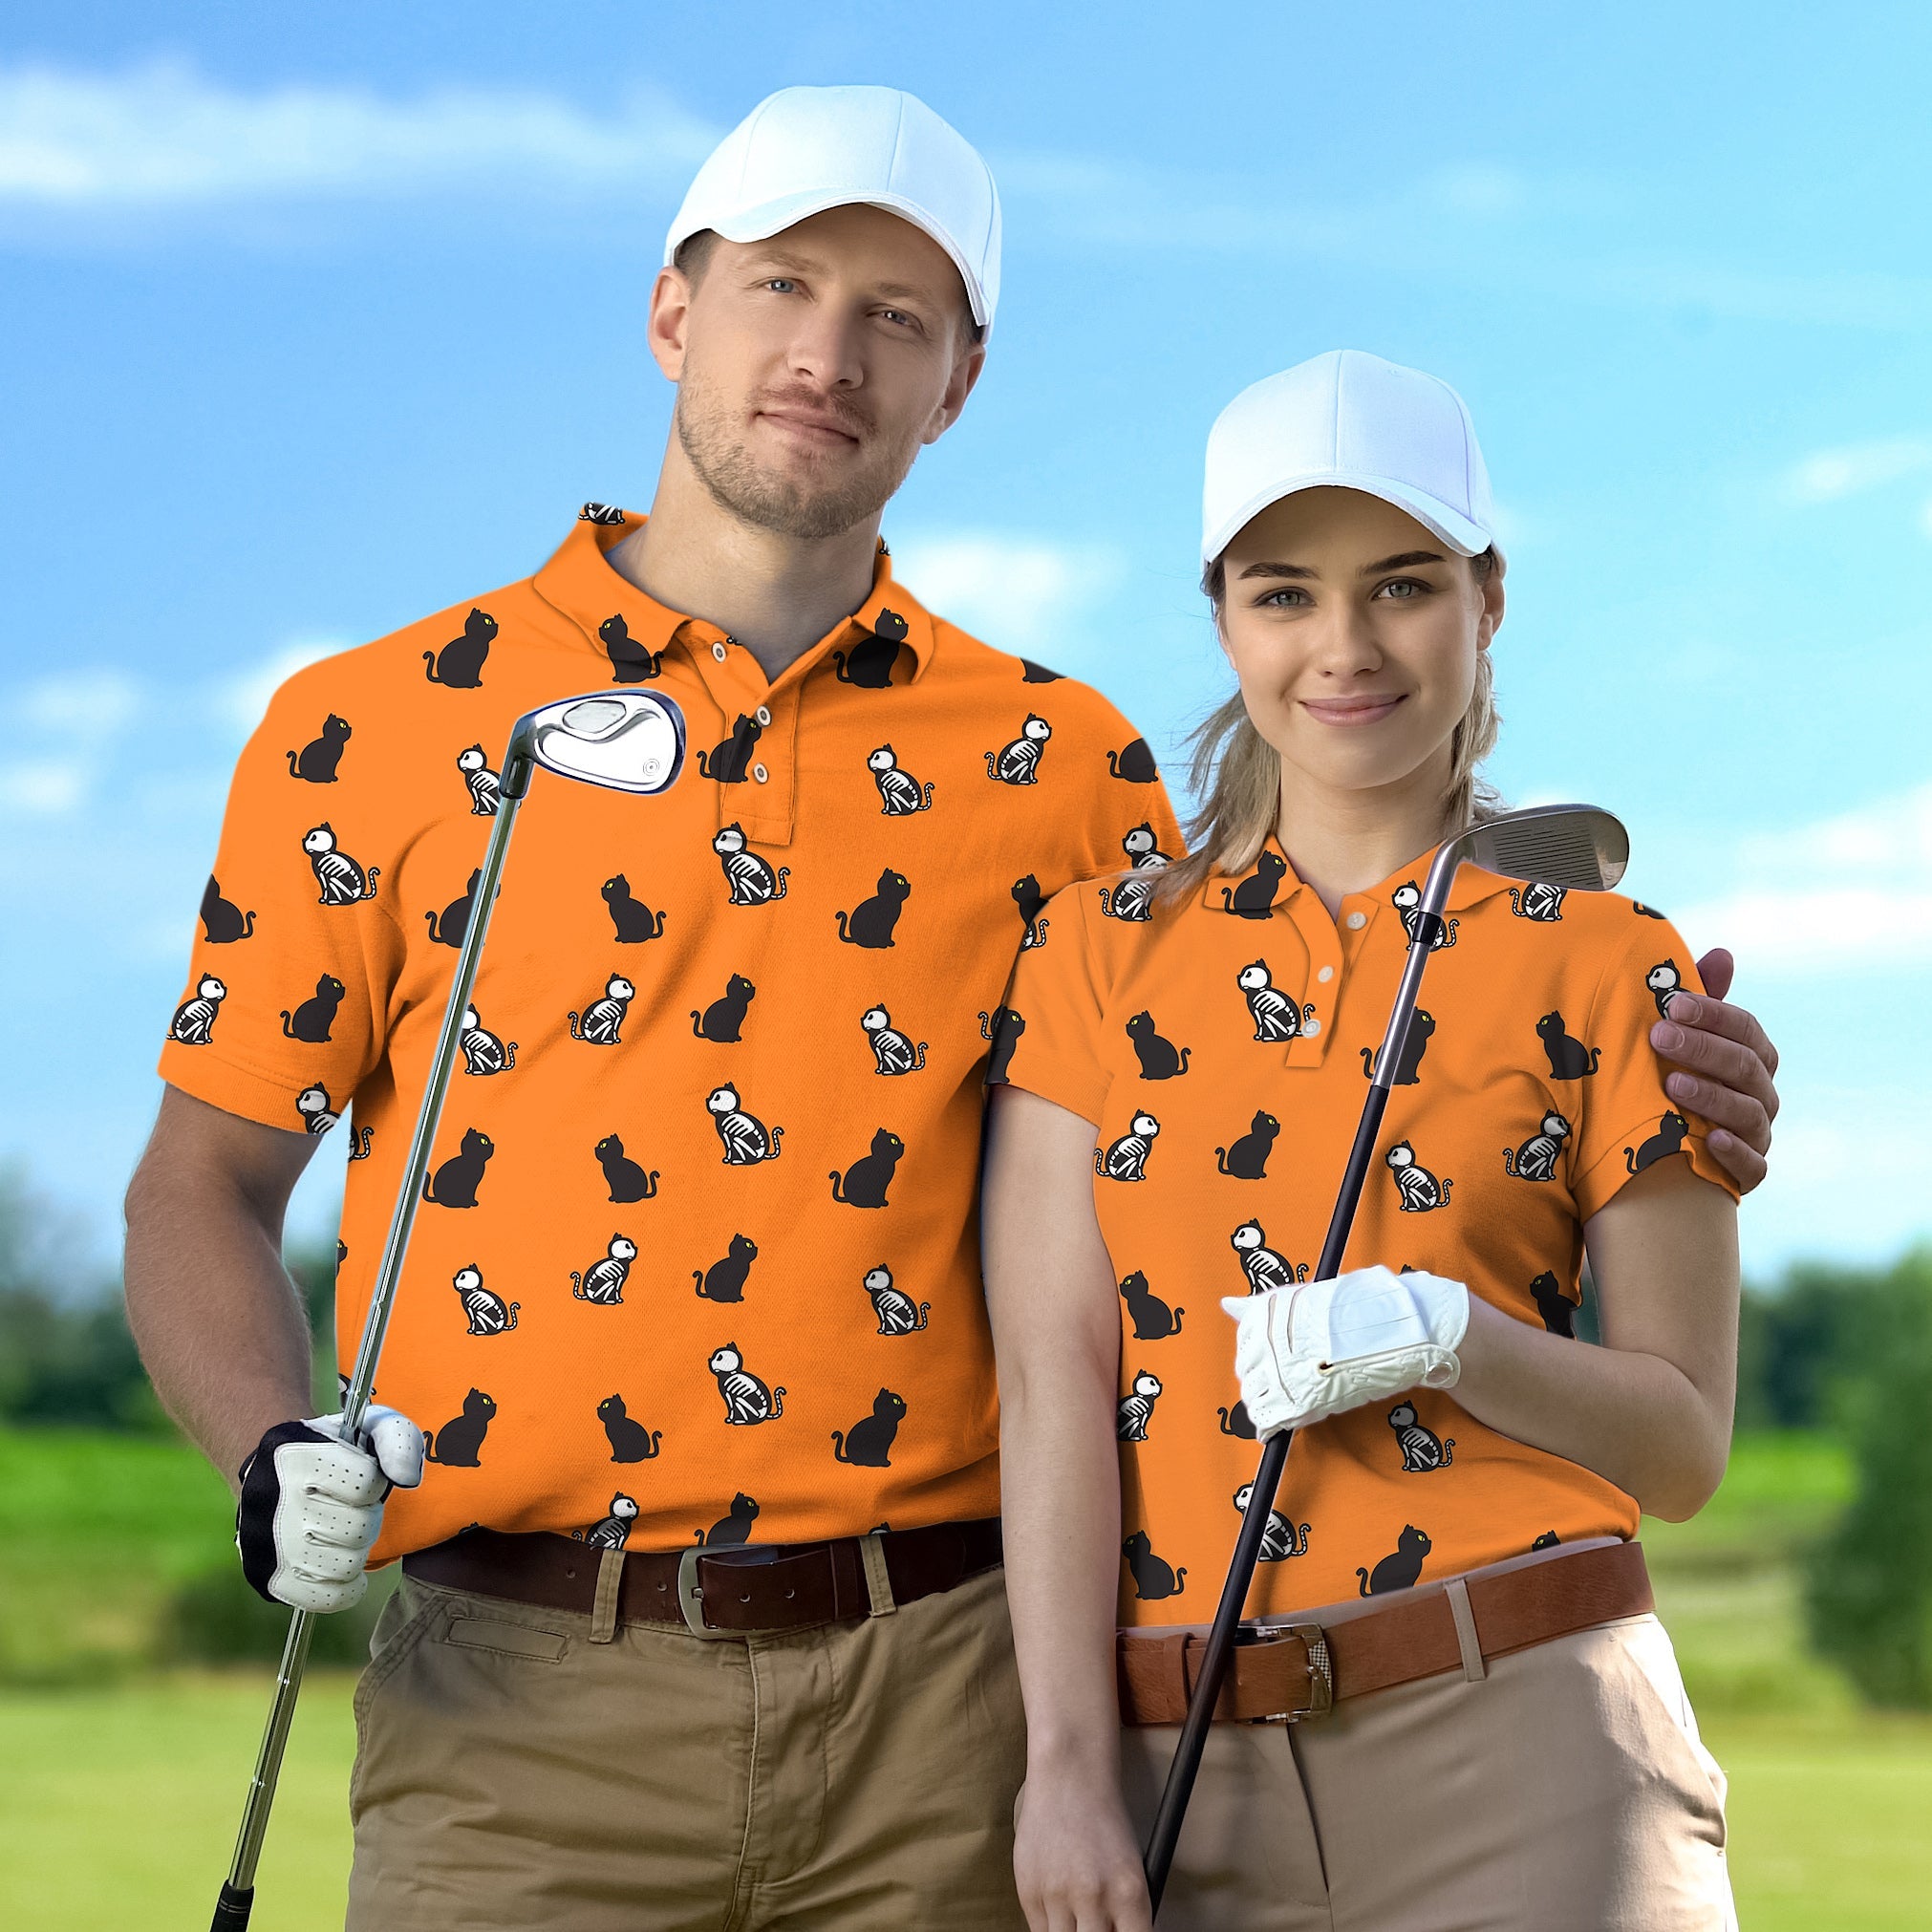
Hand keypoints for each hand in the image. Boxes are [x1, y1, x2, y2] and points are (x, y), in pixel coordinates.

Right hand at [235, 1405, 423, 1611]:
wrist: (271, 1470)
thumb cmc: (332, 1449)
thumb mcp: (368, 1426)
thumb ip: (399, 1441)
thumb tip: (407, 1479)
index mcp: (298, 1457)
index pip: (366, 1484)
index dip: (374, 1482)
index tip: (362, 1478)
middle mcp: (275, 1502)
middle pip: (358, 1529)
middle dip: (367, 1518)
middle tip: (353, 1509)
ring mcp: (267, 1546)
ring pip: (345, 1566)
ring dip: (356, 1551)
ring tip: (343, 1534)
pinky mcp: (268, 1579)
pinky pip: (327, 1599)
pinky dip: (345, 1587)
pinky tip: (342, 1565)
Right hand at [1014, 1767, 1152, 1931]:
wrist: (1068, 1778)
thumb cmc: (1104, 1821)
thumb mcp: (1131, 1867)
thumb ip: (1126, 1912)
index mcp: (1129, 1892)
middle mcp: (1094, 1897)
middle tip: (1097, 1925)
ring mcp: (1057, 1895)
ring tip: (1078, 1916)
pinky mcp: (1028, 1891)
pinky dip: (1052, 1927)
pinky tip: (1060, 1908)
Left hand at [1225, 1266, 1468, 1439]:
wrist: (1395, 1330)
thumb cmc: (1354, 1314)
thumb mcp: (1303, 1302)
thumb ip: (1262, 1309)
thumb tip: (1225, 1303)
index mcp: (1267, 1313)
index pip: (1245, 1344)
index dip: (1260, 1357)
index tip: (1277, 1361)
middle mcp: (1267, 1341)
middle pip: (1247, 1372)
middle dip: (1261, 1380)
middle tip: (1289, 1382)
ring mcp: (1282, 1372)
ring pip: (1254, 1397)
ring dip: (1266, 1403)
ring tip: (1290, 1401)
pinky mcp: (1298, 1400)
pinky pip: (1267, 1419)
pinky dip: (1269, 1426)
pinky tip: (1275, 1428)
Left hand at [1650, 947, 1778, 1192]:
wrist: (1666, 1149)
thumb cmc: (1677, 1078)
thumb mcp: (1684, 1039)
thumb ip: (1701, 1000)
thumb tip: (1722, 954)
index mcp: (1753, 1057)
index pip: (1746, 1029)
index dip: (1713, 1014)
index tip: (1672, 1004)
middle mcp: (1762, 1094)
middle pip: (1745, 1067)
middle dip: (1703, 1049)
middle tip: (1659, 1037)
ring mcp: (1758, 1134)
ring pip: (1748, 1113)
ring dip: (1712, 1097)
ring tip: (1672, 1084)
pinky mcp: (1749, 1173)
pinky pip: (1753, 1166)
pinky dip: (1735, 1153)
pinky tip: (1709, 1138)